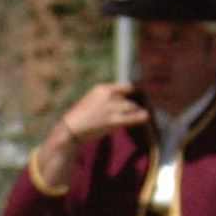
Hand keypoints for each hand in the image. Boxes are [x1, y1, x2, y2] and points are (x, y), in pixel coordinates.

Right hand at [27, 83, 147, 191]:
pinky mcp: (113, 120)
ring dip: (134, 112)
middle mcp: (108, 95)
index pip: (125, 87)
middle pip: (127, 100)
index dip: (133, 92)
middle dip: (131, 107)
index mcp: (101, 89)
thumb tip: (120, 101)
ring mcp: (111, 108)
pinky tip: (145, 117)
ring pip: (130, 108)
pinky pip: (131, 117)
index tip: (138, 94)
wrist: (70, 129)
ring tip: (140, 115)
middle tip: (135, 111)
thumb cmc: (78, 117)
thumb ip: (104, 99)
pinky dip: (139, 117)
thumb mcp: (90, 101)